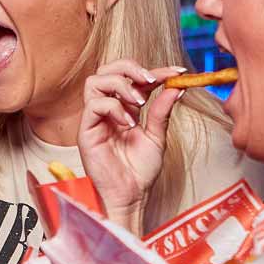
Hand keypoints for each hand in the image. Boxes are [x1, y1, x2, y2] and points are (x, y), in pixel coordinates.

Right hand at [78, 60, 182, 230]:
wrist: (131, 196)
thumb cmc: (140, 171)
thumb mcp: (157, 136)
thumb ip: (162, 111)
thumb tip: (176, 86)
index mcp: (125, 108)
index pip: (134, 78)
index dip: (155, 71)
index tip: (178, 72)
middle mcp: (107, 109)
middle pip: (107, 69)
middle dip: (130, 67)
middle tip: (151, 80)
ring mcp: (95, 119)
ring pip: (95, 81)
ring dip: (121, 84)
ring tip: (139, 101)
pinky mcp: (86, 130)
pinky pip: (94, 105)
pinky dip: (114, 107)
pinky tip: (129, 122)